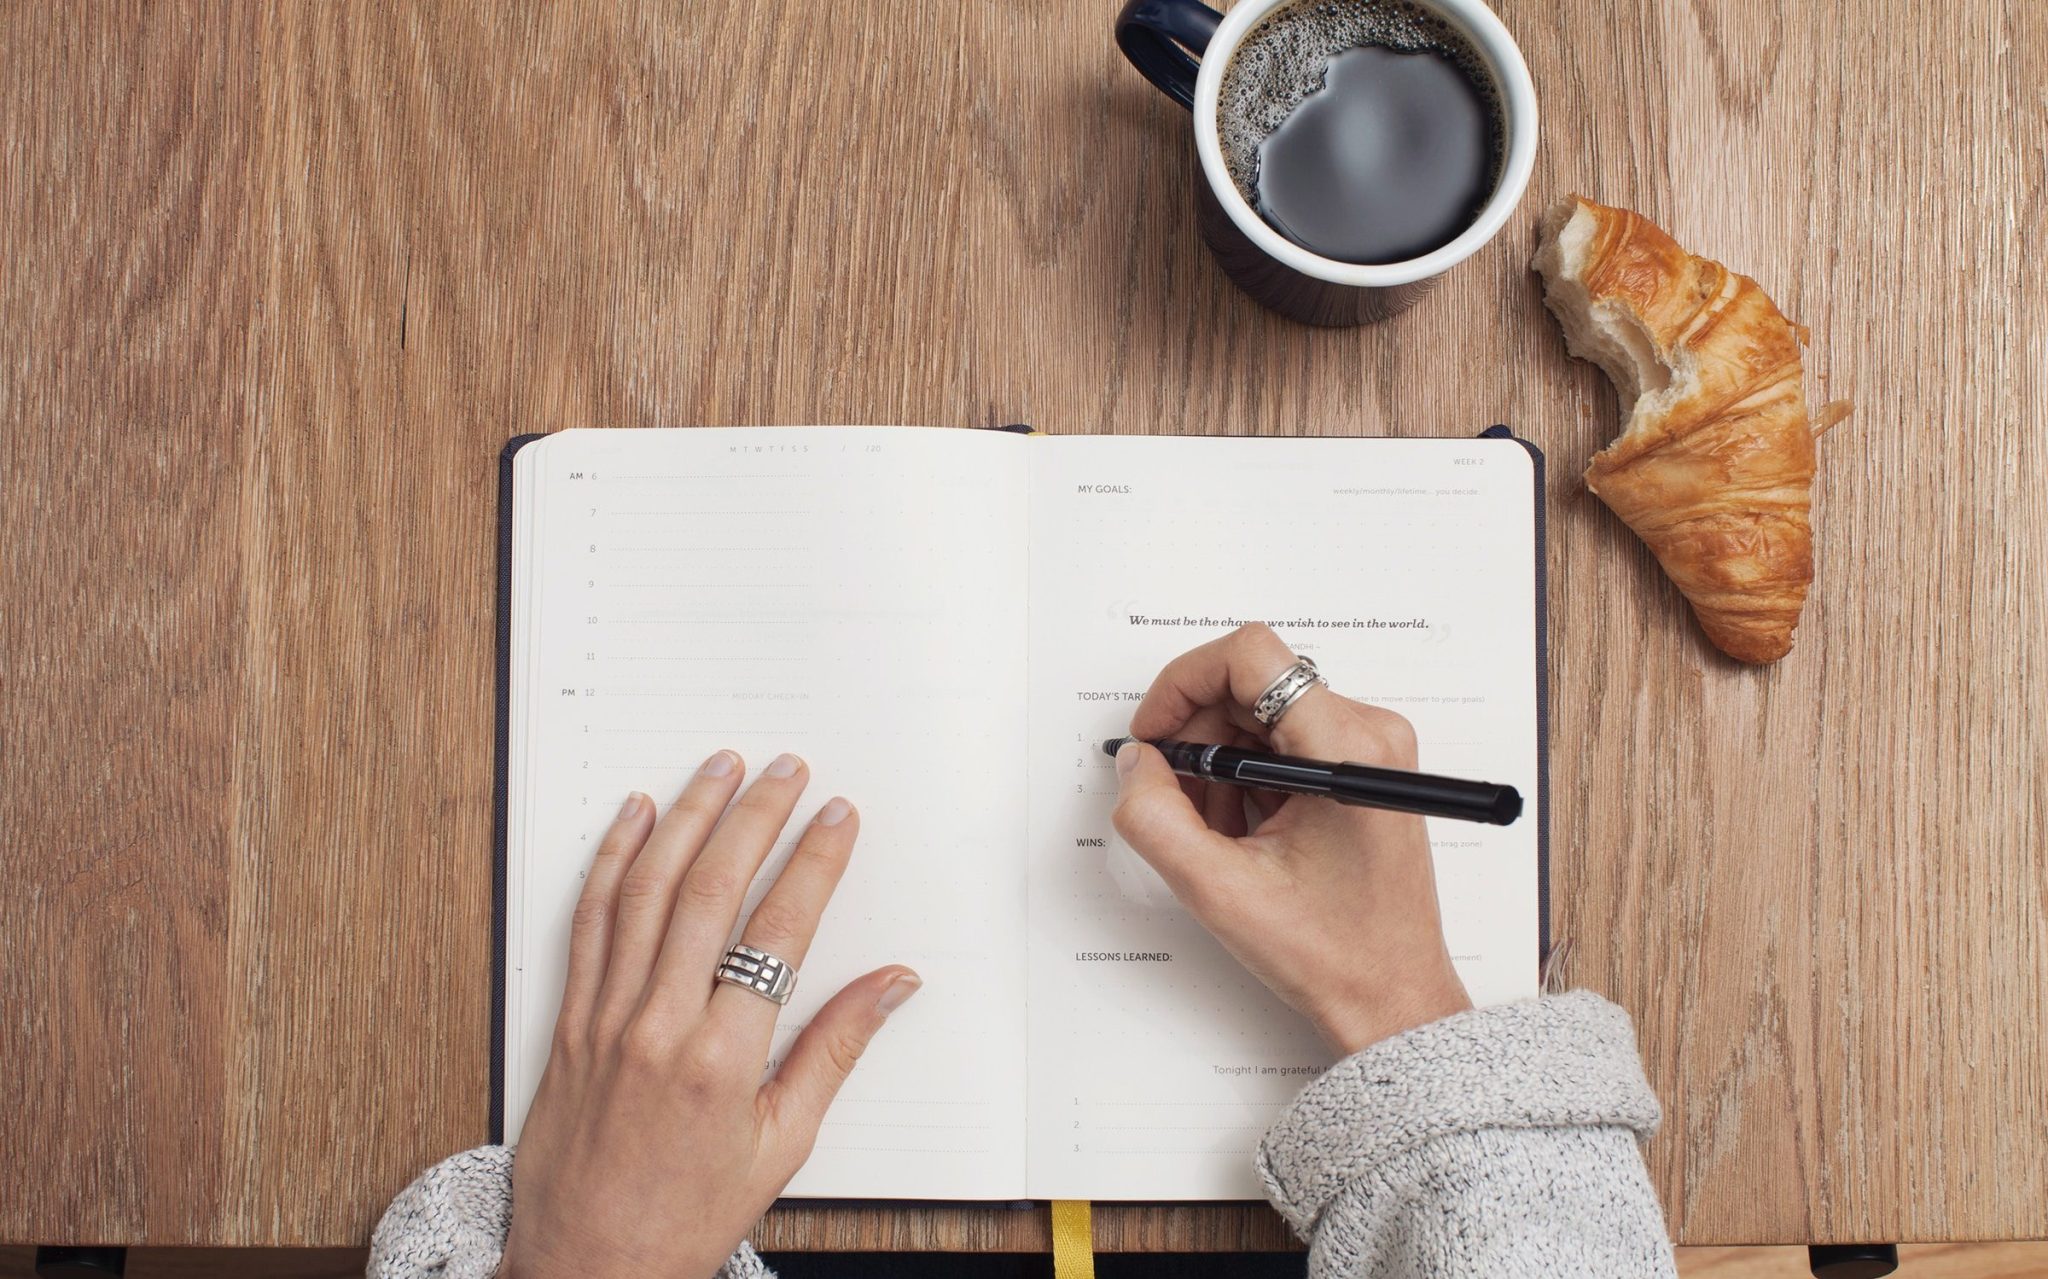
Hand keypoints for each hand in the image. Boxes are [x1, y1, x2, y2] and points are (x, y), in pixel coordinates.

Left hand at [500, 751, 920, 1278]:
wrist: (586, 1266)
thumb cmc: (687, 1217)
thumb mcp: (783, 1145)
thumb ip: (835, 1051)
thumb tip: (892, 984)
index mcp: (723, 1061)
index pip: (779, 933)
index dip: (813, 863)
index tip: (837, 818)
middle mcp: (659, 1027)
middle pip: (710, 892)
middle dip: (754, 818)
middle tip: (786, 770)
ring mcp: (605, 1018)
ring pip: (646, 892)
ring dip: (686, 818)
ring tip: (719, 769)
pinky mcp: (568, 1021)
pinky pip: (588, 922)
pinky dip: (611, 861)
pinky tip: (634, 818)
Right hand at [1113, 624, 1471, 1054]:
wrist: (1392, 999)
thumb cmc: (1333, 953)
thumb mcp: (1219, 890)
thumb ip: (1156, 817)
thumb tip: (1136, 762)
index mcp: (1346, 748)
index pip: (1250, 656)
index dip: (1183, 684)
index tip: (1154, 735)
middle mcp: (1369, 733)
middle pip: (1251, 685)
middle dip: (1198, 736)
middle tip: (1174, 798)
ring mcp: (1370, 750)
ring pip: (1262, 715)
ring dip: (1221, 764)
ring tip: (1217, 832)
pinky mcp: (1363, 769)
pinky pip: (1284, 742)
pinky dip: (1247, 779)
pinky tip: (1244, 834)